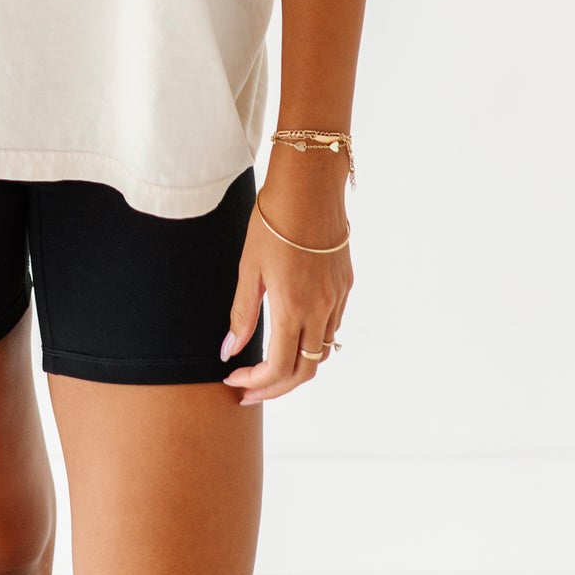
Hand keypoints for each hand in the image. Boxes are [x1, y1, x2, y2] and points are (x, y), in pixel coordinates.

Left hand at [220, 170, 351, 404]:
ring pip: (323, 352)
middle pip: (305, 371)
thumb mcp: (249, 268)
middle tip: (249, 388)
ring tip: (268, 364)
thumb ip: (242, 314)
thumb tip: (229, 351)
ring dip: (296, 366)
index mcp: (292, 307)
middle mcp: (321, 308)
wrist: (310, 185)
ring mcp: (337, 298)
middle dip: (276, 388)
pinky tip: (292, 331)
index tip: (235, 381)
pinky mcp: (346, 285)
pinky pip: (332, 327)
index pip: (278, 368)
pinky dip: (312, 341)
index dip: (257, 384)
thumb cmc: (273, 220)